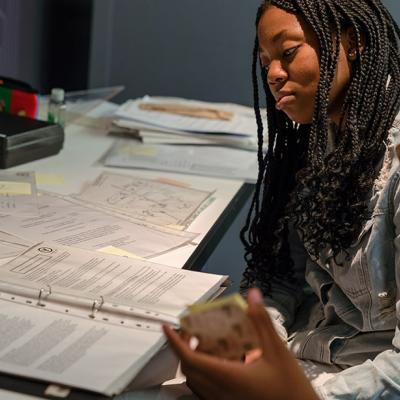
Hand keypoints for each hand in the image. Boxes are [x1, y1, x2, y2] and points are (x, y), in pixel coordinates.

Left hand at [163, 288, 318, 399]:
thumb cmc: (291, 389)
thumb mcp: (278, 350)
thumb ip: (262, 321)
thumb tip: (253, 296)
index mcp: (228, 377)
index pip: (190, 358)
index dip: (175, 342)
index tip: (168, 327)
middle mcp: (219, 392)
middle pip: (188, 369)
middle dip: (182, 348)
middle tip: (188, 330)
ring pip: (194, 382)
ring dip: (191, 361)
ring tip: (199, 343)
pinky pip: (204, 391)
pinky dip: (201, 374)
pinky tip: (215, 363)